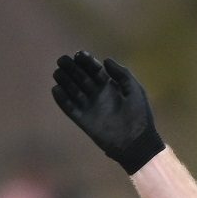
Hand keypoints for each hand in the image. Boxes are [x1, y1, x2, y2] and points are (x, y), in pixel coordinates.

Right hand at [52, 51, 164, 173]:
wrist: (136, 143)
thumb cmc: (140, 116)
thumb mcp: (135, 90)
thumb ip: (122, 73)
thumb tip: (105, 60)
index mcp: (110, 86)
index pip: (94, 70)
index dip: (86, 61)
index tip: (78, 54)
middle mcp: (98, 95)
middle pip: (81, 78)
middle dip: (71, 68)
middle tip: (62, 60)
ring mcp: (90, 108)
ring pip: (73, 91)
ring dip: (64, 81)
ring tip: (57, 72)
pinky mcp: (84, 122)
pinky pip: (70, 109)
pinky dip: (62, 100)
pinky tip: (56, 89)